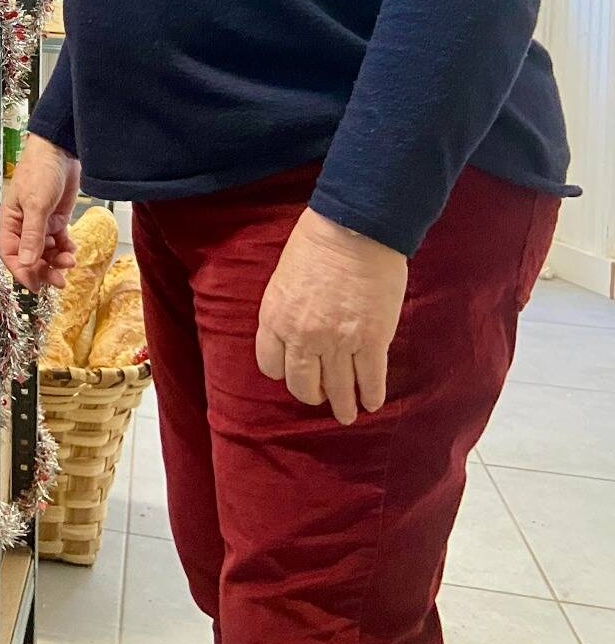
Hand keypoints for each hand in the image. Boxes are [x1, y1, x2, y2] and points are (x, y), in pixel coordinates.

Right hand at [2, 134, 80, 290]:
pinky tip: (72, 248)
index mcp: (10, 221)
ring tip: (70, 261)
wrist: (61, 150)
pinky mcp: (57, 219)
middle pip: (30, 257)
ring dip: (58, 260)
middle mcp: (24, 225)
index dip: (21, 272)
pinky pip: (59, 242)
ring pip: (47, 252)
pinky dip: (66, 248)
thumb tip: (28, 264)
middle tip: (59, 281)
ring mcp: (42, 223)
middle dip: (44, 270)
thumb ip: (32, 236)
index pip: (10, 254)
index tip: (35, 286)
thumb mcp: (36, 205)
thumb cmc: (40, 170)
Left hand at [256, 208, 406, 424]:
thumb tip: (297, 331)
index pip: (270, 364)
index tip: (293, 374)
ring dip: (343, 404)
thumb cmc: (316, 245)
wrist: (353, 230)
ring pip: (338, 387)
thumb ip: (287, 310)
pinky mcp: (371, 340)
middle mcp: (301, 336)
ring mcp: (337, 342)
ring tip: (348, 413)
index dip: (283, 372)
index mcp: (275, 317)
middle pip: (302, 383)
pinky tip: (373, 403)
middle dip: (312, 394)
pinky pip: (370, 378)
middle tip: (321, 398)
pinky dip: (371, 394)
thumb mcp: (284, 279)